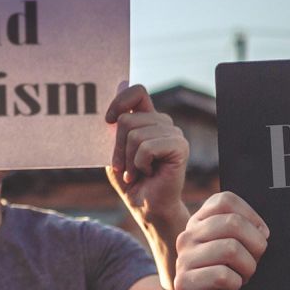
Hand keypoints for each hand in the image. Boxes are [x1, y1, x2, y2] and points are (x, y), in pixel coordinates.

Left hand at [105, 84, 187, 225]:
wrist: (147, 208)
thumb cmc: (131, 181)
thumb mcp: (115, 148)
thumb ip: (117, 121)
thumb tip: (121, 82)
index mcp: (149, 119)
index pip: (137, 91)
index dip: (119, 101)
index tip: (109, 121)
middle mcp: (163, 122)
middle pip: (127, 119)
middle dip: (117, 148)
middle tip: (124, 167)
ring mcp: (173, 133)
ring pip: (135, 135)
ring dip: (128, 160)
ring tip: (137, 172)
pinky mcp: (180, 147)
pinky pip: (146, 147)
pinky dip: (140, 164)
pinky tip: (150, 173)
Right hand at [173, 192, 268, 289]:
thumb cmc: (235, 279)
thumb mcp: (240, 247)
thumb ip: (245, 228)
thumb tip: (264, 228)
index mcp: (199, 222)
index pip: (226, 200)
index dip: (252, 217)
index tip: (261, 235)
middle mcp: (187, 236)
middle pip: (232, 223)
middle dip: (255, 245)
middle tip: (255, 262)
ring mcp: (183, 260)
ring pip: (231, 249)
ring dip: (248, 267)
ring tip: (244, 276)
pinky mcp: (184, 284)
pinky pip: (223, 275)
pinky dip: (237, 283)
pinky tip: (233, 289)